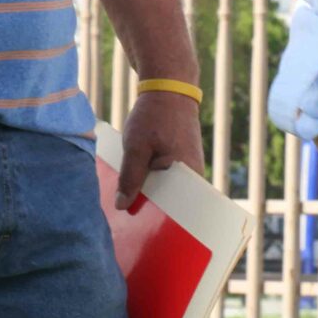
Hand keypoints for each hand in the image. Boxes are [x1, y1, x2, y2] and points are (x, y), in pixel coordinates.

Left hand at [114, 88, 204, 207]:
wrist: (169, 91)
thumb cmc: (154, 117)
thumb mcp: (136, 147)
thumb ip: (130, 177)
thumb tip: (122, 206)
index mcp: (189, 174)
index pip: (178, 209)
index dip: (159, 219)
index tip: (140, 226)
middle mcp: (195, 175)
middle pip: (173, 202)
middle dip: (152, 207)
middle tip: (128, 214)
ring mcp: (191, 168)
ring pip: (169, 190)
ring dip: (151, 193)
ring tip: (131, 199)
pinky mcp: (184, 162)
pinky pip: (169, 179)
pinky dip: (154, 181)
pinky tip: (138, 181)